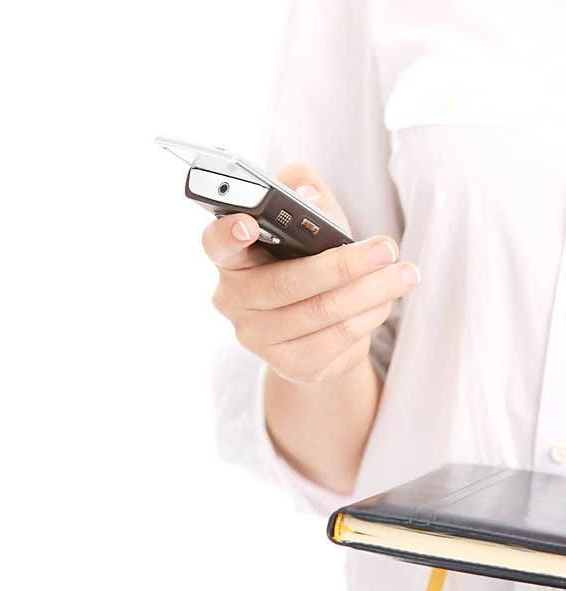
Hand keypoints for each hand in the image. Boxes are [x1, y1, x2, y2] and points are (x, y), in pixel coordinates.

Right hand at [204, 163, 419, 382]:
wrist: (314, 327)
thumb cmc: (306, 261)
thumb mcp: (307, 222)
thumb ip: (305, 196)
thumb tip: (309, 196)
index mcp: (231, 257)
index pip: (216, 244)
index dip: (228, 234)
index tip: (248, 224)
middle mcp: (232, 300)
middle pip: (285, 284)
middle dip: (342, 265)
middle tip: (386, 249)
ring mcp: (256, 337)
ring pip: (318, 313)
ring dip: (369, 292)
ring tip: (404, 274)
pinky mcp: (287, 364)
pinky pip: (333, 340)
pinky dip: (366, 318)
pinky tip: (383, 302)